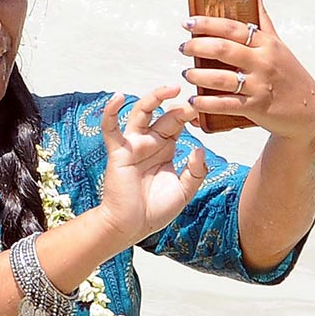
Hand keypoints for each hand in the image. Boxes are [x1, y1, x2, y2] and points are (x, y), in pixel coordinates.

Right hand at [97, 87, 207, 246]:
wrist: (132, 226)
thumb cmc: (155, 210)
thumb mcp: (185, 190)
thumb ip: (196, 171)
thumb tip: (200, 149)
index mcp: (166, 149)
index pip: (178, 124)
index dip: (190, 115)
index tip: (204, 109)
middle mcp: (150, 143)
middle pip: (164, 115)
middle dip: (179, 107)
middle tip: (193, 102)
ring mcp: (133, 145)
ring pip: (141, 113)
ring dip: (154, 98)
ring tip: (170, 89)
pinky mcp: (118, 152)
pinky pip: (110, 128)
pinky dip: (111, 111)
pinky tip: (118, 97)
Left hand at [180, 0, 314, 141]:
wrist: (307, 109)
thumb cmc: (287, 73)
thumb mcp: (278, 43)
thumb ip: (262, 19)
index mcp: (266, 43)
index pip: (232, 28)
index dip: (207, 23)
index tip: (188, 22)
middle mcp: (263, 62)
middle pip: (223, 49)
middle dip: (197, 47)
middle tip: (183, 47)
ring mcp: (260, 85)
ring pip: (220, 78)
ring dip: (198, 75)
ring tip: (186, 73)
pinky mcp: (256, 107)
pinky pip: (225, 104)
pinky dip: (206, 102)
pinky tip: (193, 100)